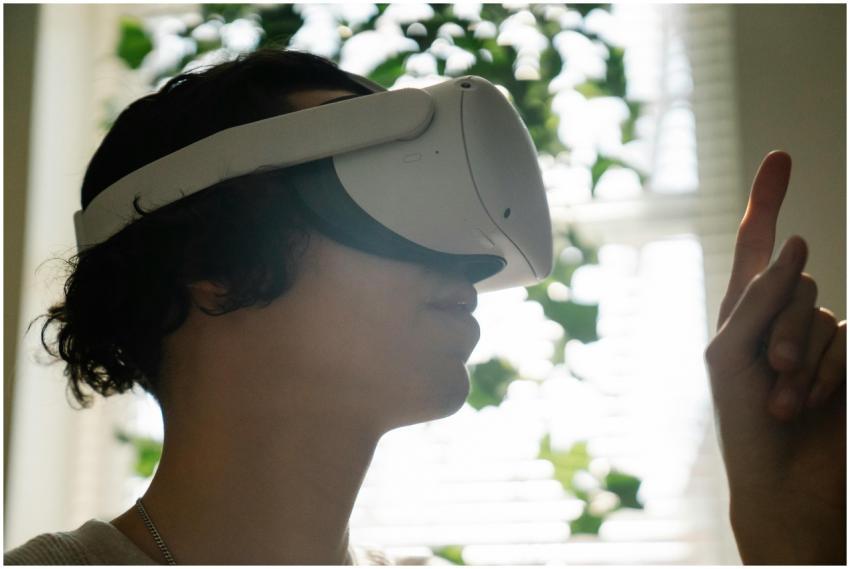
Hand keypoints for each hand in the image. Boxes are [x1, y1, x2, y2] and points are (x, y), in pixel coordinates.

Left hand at [704, 150, 845, 563]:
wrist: (780, 483)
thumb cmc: (741, 420)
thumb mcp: (729, 354)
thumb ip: (757, 299)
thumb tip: (798, 245)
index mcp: (743, 311)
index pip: (757, 245)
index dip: (768, 200)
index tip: (781, 157)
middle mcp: (783, 317)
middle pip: (795, 281)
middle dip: (782, 328)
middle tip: (769, 375)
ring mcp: (821, 340)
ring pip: (822, 312)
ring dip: (802, 360)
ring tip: (783, 402)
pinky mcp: (849, 362)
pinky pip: (848, 340)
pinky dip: (826, 373)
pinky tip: (808, 405)